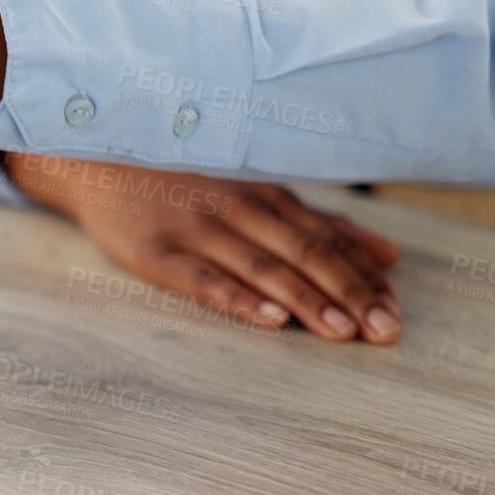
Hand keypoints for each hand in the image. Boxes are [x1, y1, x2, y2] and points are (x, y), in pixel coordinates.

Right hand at [8, 154, 403, 343]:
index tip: (397, 314)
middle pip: (306, 254)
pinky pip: (204, 278)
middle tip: (385, 333)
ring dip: (308, 301)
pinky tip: (270, 320)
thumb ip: (321, 223)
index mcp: (267, 195)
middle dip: (350, 294)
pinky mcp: (157, 252)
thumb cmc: (184, 181)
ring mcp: (198, 229)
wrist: (97, 159)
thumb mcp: (256, 191)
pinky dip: (239, 299)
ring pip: (263, 268)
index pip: (329, 240)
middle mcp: (239, 209)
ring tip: (343, 334)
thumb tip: (390, 257)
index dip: (365, 279)